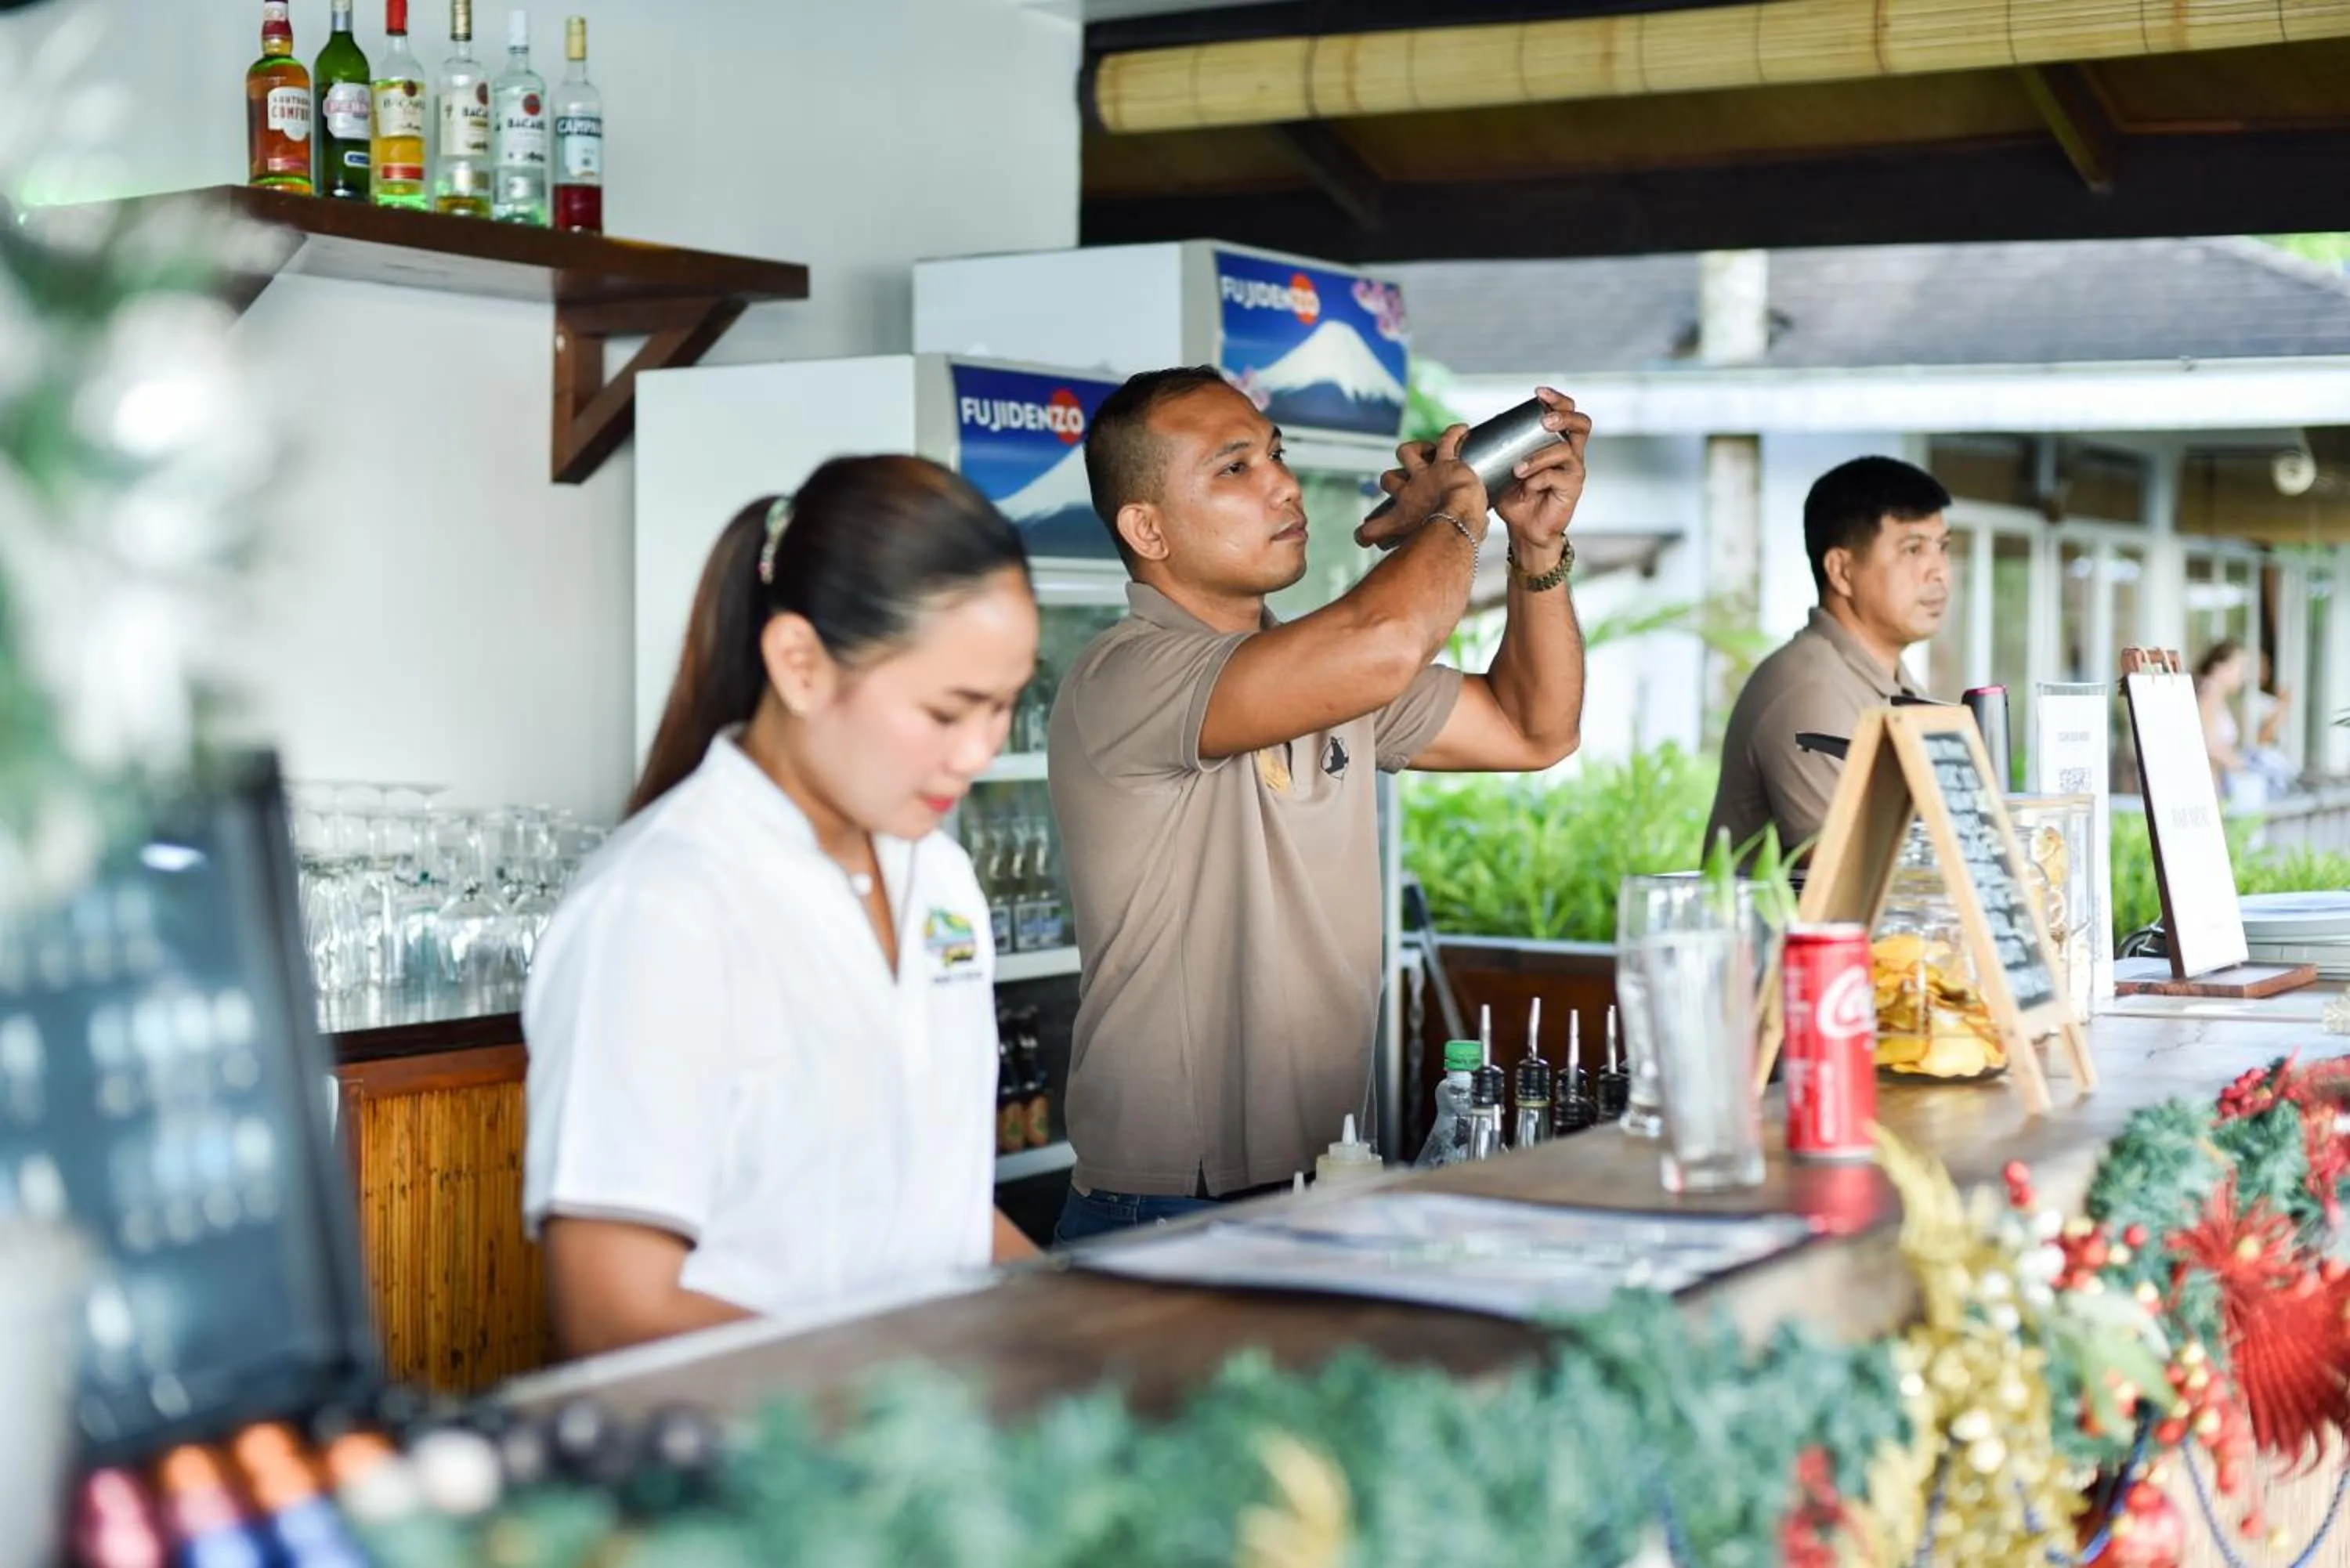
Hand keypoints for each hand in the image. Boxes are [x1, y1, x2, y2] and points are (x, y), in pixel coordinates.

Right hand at [1356, 424, 1487, 550]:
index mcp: (1402, 518)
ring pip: (1406, 453)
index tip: (1368, 537)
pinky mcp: (1445, 462)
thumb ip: (1444, 547)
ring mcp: (1424, 475)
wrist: (1458, 520)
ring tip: (1422, 453)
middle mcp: (1408, 494)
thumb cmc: (1451, 539)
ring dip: (1412, 451)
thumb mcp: (1434, 550)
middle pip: (1388, 479)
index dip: (1366, 533)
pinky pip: (1446, 441)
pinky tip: (1463, 429)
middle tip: (1407, 485)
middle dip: (1394, 481)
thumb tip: (1463, 551)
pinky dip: (1454, 434)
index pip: (1370, 530)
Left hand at [1492, 387, 1590, 568]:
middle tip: (1544, 420)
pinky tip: (1526, 487)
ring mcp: (1573, 470)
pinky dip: (1539, 479)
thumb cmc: (1514, 496)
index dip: (1557, 399)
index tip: (1538, 393)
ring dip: (1539, 456)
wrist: (1523, 529)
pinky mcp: (1572, 488)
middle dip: (1563, 416)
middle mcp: (1570, 452)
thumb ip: (1497, 449)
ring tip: (1518, 468)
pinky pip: (1558, 476)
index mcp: (1556, 441)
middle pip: (1582, 423)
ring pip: (1566, 450)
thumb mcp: (1503, 467)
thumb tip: (1472, 430)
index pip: (1567, 411)